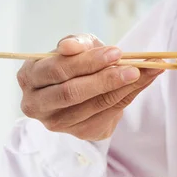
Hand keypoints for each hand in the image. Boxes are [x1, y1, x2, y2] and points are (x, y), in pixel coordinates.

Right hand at [17, 33, 163, 140]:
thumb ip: (77, 43)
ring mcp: (58, 124)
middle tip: (134, 68)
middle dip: (106, 79)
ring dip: (123, 88)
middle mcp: (37, 105)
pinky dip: (128, 97)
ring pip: (94, 106)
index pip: (58, 69)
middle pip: (73, 92)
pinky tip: (143, 83)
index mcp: (29, 78)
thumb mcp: (76, 47)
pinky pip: (107, 115)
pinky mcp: (79, 133)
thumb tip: (71, 46)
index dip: (87, 61)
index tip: (116, 52)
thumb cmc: (74, 64)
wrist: (80, 91)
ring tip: (146, 72)